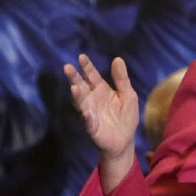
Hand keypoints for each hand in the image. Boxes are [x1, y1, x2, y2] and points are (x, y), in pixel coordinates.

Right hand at [64, 54, 137, 191]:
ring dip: (77, 96)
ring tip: (74, 87)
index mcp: (102, 90)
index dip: (87, 67)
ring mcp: (90, 113)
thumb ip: (121, 78)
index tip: (81, 56)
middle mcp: (93, 100)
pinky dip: (86, 117)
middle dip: (74, 78)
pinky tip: (86, 112)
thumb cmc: (126, 115)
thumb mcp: (128, 94)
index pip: (92, 76)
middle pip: (81, 86)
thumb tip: (117, 59)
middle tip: (67, 67)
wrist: (125, 139)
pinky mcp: (93, 127)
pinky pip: (88, 122)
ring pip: (81, 103)